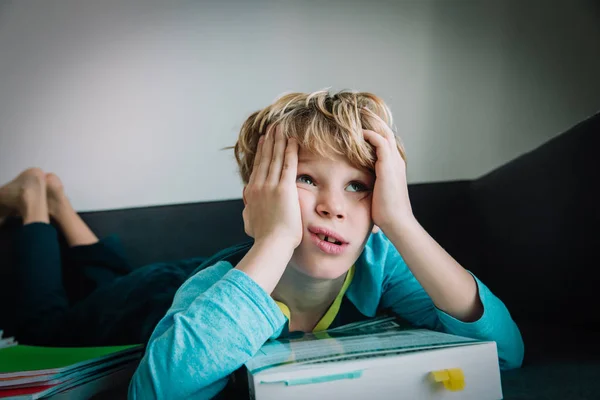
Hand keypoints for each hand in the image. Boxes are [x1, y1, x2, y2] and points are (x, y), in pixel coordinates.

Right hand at [243, 125, 301, 249]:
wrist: (271, 244)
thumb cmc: (263, 238)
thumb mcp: (249, 222)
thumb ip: (248, 210)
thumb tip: (247, 205)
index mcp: (251, 193)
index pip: (258, 167)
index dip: (261, 152)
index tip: (264, 141)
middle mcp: (259, 186)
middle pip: (265, 158)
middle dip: (269, 141)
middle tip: (272, 127)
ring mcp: (270, 186)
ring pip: (275, 157)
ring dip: (278, 140)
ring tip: (281, 128)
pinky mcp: (284, 188)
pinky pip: (288, 164)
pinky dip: (290, 150)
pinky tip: (293, 140)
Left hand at [362, 108, 413, 231]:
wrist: (396, 221)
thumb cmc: (385, 212)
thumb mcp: (376, 193)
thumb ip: (370, 183)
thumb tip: (358, 185)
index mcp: (393, 165)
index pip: (385, 140)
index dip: (374, 129)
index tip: (360, 122)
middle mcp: (396, 160)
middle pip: (386, 131)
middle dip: (373, 119)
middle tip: (360, 109)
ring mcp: (393, 162)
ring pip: (383, 132)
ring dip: (370, 122)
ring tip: (357, 113)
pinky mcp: (388, 165)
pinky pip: (379, 142)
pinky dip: (368, 134)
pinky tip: (357, 132)